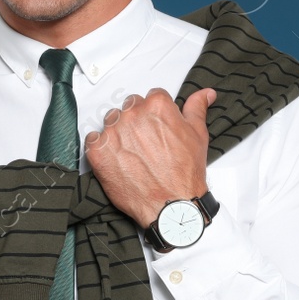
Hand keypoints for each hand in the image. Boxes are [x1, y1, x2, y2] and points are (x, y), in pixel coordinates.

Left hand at [84, 87, 216, 227]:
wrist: (170, 205)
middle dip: (137, 121)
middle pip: (130, 107)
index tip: (158, 127)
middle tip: (146, 143)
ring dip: (119, 132)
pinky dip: (102, 148)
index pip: (151, 97)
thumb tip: (205, 94)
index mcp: (157, 106)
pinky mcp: (98, 151)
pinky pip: (93, 139)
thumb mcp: (197, 135)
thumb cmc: (184, 174)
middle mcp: (133, 115)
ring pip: (111, 121)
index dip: (156, 114)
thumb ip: (196, 109)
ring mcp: (113, 132)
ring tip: (132, 153)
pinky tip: (117, 160)